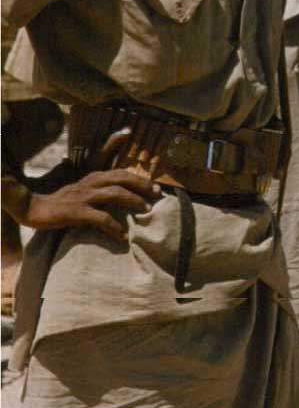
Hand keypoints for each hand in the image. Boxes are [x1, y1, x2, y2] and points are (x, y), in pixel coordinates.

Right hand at [11, 129, 159, 240]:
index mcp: (92, 177)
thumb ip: (99, 190)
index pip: (119, 170)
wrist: (32, 208)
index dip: (140, 178)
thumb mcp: (82, 191)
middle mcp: (90, 183)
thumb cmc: (61, 202)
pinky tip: (122, 236)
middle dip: (142, 185)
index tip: (157, 185)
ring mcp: (83, 196)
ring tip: (146, 210)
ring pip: (114, 193)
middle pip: (121, 178)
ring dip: (132, 201)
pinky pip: (99, 218)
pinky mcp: (75, 212)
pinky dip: (113, 226)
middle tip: (157, 194)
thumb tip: (118, 196)